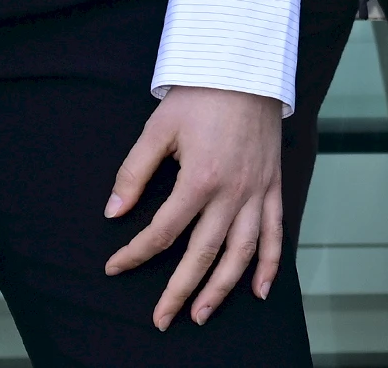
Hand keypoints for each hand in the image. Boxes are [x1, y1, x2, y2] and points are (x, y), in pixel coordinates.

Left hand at [102, 87, 284, 328]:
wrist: (247, 67)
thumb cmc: (200, 96)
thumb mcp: (158, 129)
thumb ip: (134, 173)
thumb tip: (113, 213)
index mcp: (199, 179)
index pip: (162, 232)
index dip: (134, 254)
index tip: (114, 267)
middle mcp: (232, 193)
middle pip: (203, 254)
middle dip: (179, 291)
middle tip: (161, 320)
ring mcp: (257, 191)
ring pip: (242, 252)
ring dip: (222, 288)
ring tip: (202, 313)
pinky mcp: (273, 185)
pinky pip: (275, 232)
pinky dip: (270, 264)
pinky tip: (258, 290)